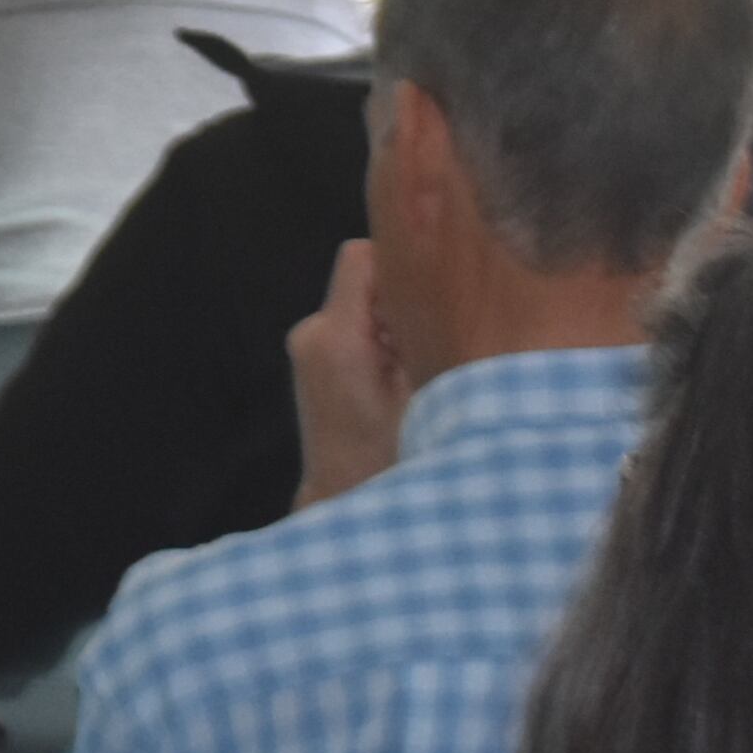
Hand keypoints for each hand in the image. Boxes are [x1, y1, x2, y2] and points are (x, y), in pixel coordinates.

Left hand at [288, 239, 409, 509]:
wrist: (345, 496)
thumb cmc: (392, 452)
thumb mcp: (425, 389)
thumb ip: (426, 332)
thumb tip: (446, 282)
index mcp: (335, 336)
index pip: (362, 255)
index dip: (401, 268)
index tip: (427, 305)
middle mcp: (311, 333)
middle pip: (364, 278)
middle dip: (400, 302)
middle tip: (420, 349)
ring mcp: (306, 345)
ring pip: (361, 302)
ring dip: (390, 324)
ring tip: (406, 372)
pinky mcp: (310, 357)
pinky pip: (351, 323)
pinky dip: (376, 338)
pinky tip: (391, 379)